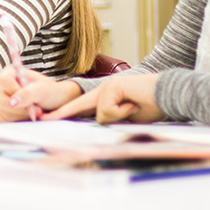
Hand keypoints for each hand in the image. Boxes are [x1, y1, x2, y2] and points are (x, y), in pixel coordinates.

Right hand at [0, 65, 80, 121]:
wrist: (54, 103)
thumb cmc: (49, 92)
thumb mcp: (42, 90)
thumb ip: (28, 93)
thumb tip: (12, 102)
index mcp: (10, 73)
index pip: (3, 80)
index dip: (14, 91)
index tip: (29, 100)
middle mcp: (2, 86)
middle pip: (1, 100)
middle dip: (21, 108)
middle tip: (37, 109)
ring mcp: (0, 100)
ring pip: (3, 112)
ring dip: (21, 116)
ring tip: (34, 111)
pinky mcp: (2, 113)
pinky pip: (4, 120)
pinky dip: (17, 121)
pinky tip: (26, 116)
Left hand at [44, 74, 161, 123]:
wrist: (169, 93)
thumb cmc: (152, 106)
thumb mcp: (128, 118)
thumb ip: (111, 119)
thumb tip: (99, 122)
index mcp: (104, 97)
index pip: (80, 107)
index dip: (64, 113)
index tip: (46, 118)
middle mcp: (101, 90)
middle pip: (76, 105)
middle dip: (60, 114)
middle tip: (40, 119)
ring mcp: (106, 87)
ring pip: (99, 115)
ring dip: (118, 117)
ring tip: (133, 109)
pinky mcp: (111, 87)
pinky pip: (108, 110)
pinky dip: (122, 113)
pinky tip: (134, 105)